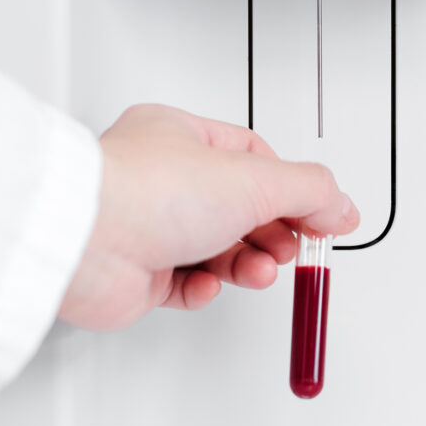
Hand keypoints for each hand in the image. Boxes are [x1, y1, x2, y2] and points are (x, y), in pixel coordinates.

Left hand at [60, 104, 358, 329]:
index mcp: (184, 137)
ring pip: (218, 248)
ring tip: (257, 270)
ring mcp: (150, 225)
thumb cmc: (145, 192)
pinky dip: (205, 288)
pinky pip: (186, 283)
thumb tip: (342, 206)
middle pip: (241, 208)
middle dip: (272, 234)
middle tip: (291, 248)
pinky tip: (208, 284)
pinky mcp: (138, 272)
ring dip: (246, 264)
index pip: (255, 159)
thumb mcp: (254, 180)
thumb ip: (310, 192)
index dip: (291, 190)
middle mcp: (165, 178)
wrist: (83, 242)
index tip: (319, 216)